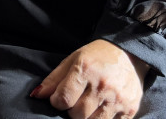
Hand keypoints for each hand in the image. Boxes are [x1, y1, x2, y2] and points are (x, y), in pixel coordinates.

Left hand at [30, 40, 147, 118]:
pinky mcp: (130, 110)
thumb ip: (54, 79)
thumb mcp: (73, 60)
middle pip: (77, 114)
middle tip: (76, 101)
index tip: (60, 98)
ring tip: (89, 106)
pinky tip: (102, 109)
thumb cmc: (97, 57)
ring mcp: (118, 99)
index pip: (63, 99)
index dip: (57, 102)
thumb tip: (36, 95)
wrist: (129, 54)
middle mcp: (103, 85)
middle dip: (72, 111)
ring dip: (87, 118)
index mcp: (86, 69)